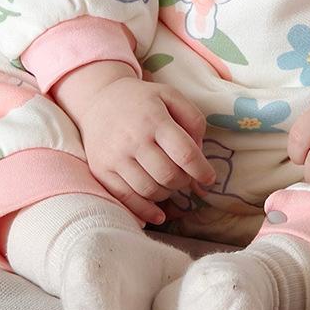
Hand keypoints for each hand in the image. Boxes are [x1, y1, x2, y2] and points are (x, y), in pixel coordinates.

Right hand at [76, 76, 217, 224]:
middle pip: (169, 175)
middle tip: (186, 176)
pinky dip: (146, 211)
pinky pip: (127, 199)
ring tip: (169, 183)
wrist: (99, 99)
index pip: (185, 153)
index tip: (209, 178)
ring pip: (150, 190)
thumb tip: (201, 155)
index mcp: (155, 119)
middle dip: (184, 181)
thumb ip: (193, 120)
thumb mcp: (171, 96)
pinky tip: (159, 214)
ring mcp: (115, 157)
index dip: (202, 170)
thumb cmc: (142, 100)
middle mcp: (134, 139)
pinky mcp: (102, 171)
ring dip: (167, 193)